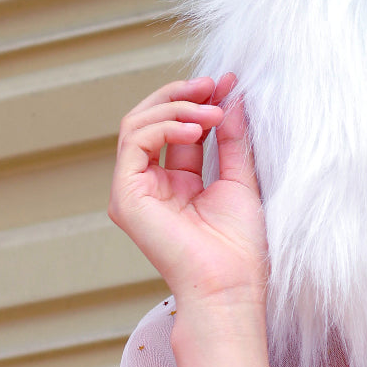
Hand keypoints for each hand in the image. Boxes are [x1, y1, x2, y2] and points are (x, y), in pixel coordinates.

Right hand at [108, 74, 267, 307]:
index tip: (228, 83)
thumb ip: (233, 138)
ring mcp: (135, 190)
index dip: (199, 100)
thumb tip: (232, 97)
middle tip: (213, 84)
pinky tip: (195, 130)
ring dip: (176, 108)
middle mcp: (152, 183)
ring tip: (211, 111)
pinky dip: (165, 126)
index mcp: (178, 181)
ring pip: (138, 125)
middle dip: (181, 95)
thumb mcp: (240, 178)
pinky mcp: (126, 197)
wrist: (231, 283)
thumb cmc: (239, 245)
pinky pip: (135, 143)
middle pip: (150, 120)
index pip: (178, 127)